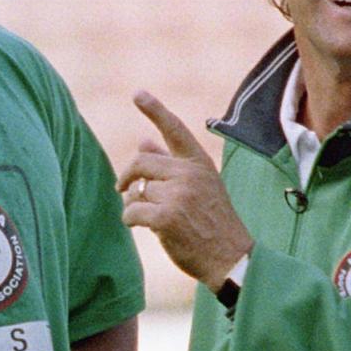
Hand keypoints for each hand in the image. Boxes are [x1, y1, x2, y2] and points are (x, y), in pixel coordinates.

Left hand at [119, 91, 253, 288]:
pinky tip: (141, 227)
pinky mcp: (166, 216)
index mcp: (199, 163)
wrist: (230, 257)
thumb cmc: (212, 222)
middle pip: (141, 162)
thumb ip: (171, 164)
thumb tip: (143, 141)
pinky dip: (130, 220)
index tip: (137, 93)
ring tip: (148, 218)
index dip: (155, 110)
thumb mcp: (200, 186)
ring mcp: (178, 194)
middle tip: (121, 187)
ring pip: (136, 191)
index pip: (175, 129)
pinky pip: (131, 210)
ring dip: (134, 204)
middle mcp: (189, 173)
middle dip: (127, 176)